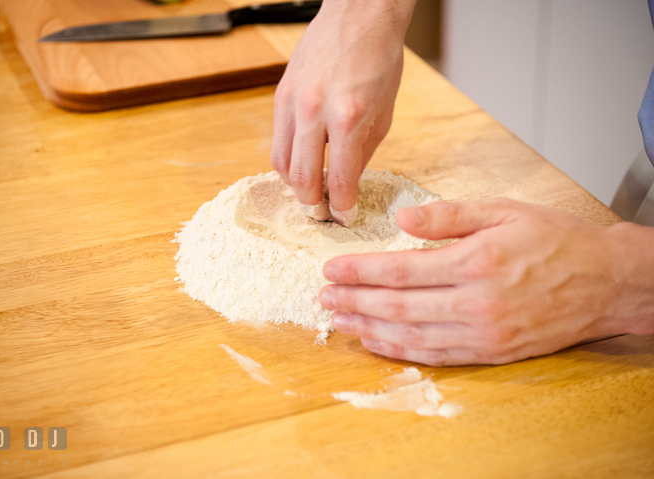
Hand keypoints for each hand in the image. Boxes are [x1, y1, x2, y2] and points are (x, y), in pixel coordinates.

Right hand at [270, 0, 415, 225]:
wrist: (358, 16)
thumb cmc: (378, 60)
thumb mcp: (383, 114)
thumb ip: (362, 154)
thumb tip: (346, 185)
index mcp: (348, 117)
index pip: (338, 180)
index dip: (342, 206)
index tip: (345, 216)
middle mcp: (314, 111)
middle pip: (302, 178)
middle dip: (314, 203)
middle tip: (324, 211)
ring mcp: (292, 102)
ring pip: (281, 164)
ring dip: (296, 184)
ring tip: (312, 190)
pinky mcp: (280, 95)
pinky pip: (276, 141)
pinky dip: (288, 160)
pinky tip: (303, 162)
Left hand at [319, 199, 653, 365]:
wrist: (606, 282)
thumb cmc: (555, 241)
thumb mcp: (503, 211)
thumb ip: (449, 217)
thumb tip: (401, 221)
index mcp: (477, 262)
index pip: (400, 269)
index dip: (359, 271)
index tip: (331, 269)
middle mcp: (476, 303)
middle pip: (397, 305)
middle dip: (354, 301)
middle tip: (324, 296)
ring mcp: (483, 333)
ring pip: (410, 335)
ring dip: (368, 328)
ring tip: (338, 319)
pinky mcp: (491, 351)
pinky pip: (435, 355)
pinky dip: (399, 350)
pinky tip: (375, 342)